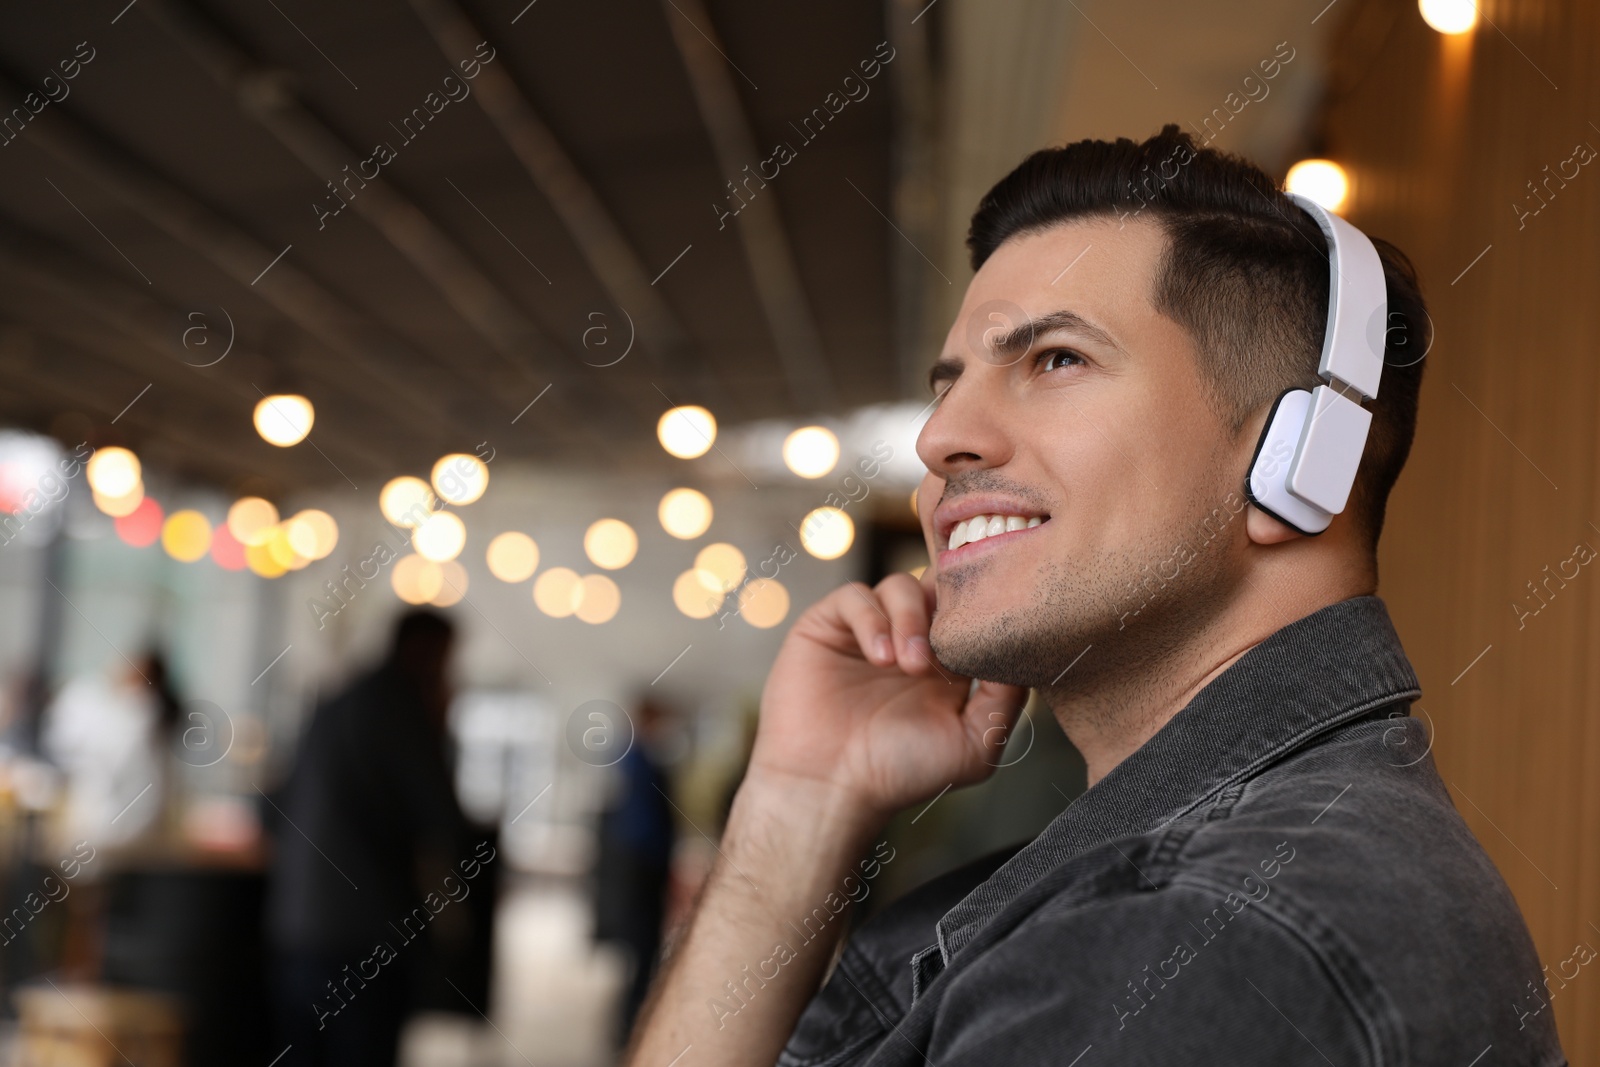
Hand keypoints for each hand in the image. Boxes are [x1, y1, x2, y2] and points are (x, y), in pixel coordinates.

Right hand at [750, 565, 1028, 824]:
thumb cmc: (901, 774)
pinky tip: (878, 657)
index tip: (992, 620)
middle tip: (944, 644)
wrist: (829, 787)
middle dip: (946, 605)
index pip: (970, 612)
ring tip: (908, 665)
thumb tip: (1023, 651)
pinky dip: (872, 620)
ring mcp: (869, 630)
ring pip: (899, 586)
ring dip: (910, 619)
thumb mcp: (974, 743)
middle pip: (937, 588)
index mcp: (946, 664)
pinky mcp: (829, 625)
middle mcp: (909, 640)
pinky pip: (855, 596)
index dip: (982, 608)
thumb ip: (1005, 698)